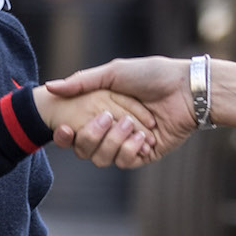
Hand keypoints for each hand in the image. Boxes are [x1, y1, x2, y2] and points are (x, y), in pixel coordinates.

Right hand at [45, 56, 197, 167]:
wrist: (185, 90)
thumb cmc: (151, 75)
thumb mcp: (113, 73)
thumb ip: (81, 82)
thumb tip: (50, 87)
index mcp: (101, 111)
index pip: (73, 131)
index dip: (64, 135)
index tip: (64, 128)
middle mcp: (111, 130)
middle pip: (85, 149)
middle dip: (92, 136)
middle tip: (106, 119)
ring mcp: (127, 143)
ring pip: (103, 158)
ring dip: (114, 141)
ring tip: (130, 124)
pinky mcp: (145, 154)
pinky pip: (127, 162)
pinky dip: (131, 149)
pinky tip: (143, 136)